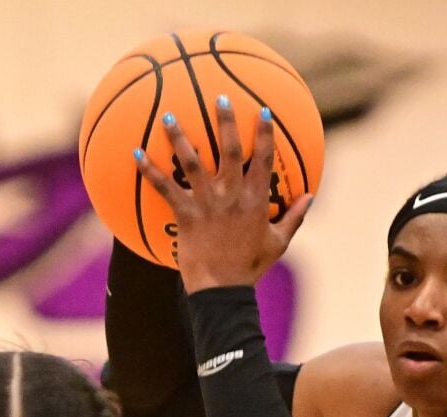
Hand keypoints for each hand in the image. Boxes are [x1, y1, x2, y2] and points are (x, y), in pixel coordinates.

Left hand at [135, 97, 312, 291]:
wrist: (222, 290)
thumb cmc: (250, 267)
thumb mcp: (278, 242)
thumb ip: (294, 217)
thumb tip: (311, 197)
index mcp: (255, 199)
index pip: (263, 158)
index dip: (264, 134)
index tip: (263, 111)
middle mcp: (232, 195)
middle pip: (229, 150)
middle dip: (225, 121)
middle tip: (219, 96)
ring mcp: (207, 203)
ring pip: (192, 162)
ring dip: (180, 137)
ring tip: (169, 116)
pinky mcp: (185, 215)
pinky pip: (164, 188)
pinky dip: (150, 171)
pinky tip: (136, 154)